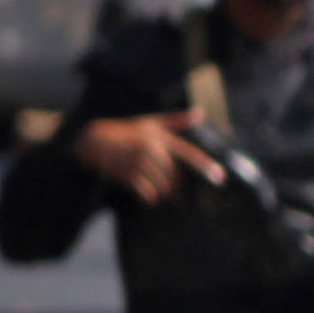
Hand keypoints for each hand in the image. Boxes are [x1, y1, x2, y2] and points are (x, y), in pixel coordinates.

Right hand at [73, 111, 220, 207]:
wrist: (94, 141)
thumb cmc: (127, 131)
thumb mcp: (151, 123)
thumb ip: (177, 121)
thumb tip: (200, 113)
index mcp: (160, 137)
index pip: (188, 153)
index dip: (205, 166)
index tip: (220, 178)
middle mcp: (150, 149)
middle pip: (176, 176)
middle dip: (179, 187)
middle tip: (178, 192)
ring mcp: (137, 162)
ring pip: (163, 186)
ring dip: (166, 195)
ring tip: (165, 195)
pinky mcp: (126, 174)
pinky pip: (147, 193)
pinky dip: (151, 199)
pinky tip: (151, 199)